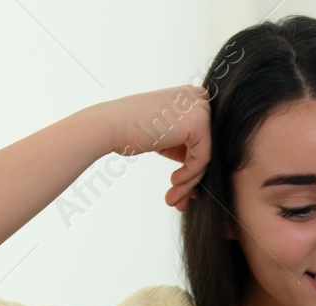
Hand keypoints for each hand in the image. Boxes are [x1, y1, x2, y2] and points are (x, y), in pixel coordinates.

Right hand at [94, 85, 211, 210]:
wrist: (109, 125)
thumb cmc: (130, 131)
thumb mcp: (165, 135)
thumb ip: (185, 145)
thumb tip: (202, 170)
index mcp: (191, 96)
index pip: (202, 137)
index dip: (193, 165)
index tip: (180, 185)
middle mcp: (199, 97)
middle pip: (206, 147)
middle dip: (193, 177)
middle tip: (180, 199)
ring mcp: (201, 108)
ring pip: (206, 156)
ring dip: (190, 182)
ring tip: (175, 199)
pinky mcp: (199, 123)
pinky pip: (203, 159)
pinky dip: (190, 175)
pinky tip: (173, 183)